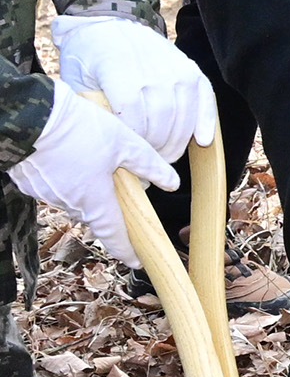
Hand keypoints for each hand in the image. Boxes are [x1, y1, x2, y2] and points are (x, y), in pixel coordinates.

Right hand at [12, 84, 176, 260]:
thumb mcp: (125, 143)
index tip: (136, 260)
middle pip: (94, 213)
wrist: (31, 116)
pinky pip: (54, 187)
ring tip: (91, 161)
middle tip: (117, 185)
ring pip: (73, 199)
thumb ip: (149, 166)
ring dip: (85, 188)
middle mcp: (68, 203)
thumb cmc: (79, 129)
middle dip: (106, 205)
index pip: (113, 234)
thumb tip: (172, 183)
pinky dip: (65, 178)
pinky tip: (69, 156)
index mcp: (94, 200)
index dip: (126, 249)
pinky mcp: (29, 182)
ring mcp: (45, 194)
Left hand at [51, 15, 214, 161]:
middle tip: (150, 164)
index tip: (129, 157)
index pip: (134, 117)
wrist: (106, 24)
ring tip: (167, 155)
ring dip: (178, 141)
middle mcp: (152, 68)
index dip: (136, 142)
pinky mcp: (190, 68)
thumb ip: (91, 110)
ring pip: (184, 114)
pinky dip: (206, 121)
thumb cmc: (86, 59)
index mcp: (118, 70)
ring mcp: (175, 67)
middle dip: (157, 148)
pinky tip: (202, 140)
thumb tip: (110, 146)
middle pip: (162, 119)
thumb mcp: (75, 81)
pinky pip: (206, 98)